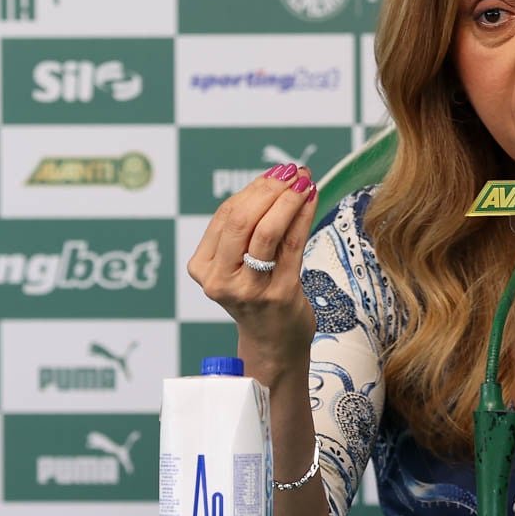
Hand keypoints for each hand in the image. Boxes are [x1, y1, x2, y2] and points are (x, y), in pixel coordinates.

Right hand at [186, 163, 318, 374]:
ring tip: (304, 182)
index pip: (226, 216)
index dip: (254, 189)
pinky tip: (312, 200)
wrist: (274, 343)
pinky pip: (291, 245)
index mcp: (203, 267)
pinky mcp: (279, 294)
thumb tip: (274, 179)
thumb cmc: (259, 295)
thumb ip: (246, 228)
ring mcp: (249, 289)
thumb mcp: (239, 263)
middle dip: (270, 190)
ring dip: (288, 200)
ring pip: (265, 231)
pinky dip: (302, 217)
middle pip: (241, 220)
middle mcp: (220, 280)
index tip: (277, 172)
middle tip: (292, 172)